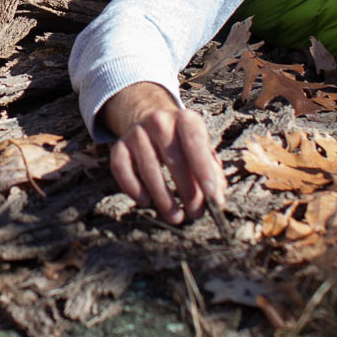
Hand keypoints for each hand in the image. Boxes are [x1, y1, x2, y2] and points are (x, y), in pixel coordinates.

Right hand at [100, 81, 225, 224]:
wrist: (152, 121)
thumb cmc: (184, 143)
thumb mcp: (202, 150)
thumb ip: (213, 173)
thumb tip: (216, 201)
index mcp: (186, 119)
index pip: (195, 142)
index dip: (203, 169)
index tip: (211, 196)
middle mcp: (160, 121)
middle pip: (173, 159)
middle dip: (187, 190)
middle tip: (195, 213)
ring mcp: (137, 132)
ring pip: (148, 167)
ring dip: (163, 197)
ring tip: (175, 216)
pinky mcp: (120, 144)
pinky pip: (121, 168)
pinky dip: (132, 187)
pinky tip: (145, 201)